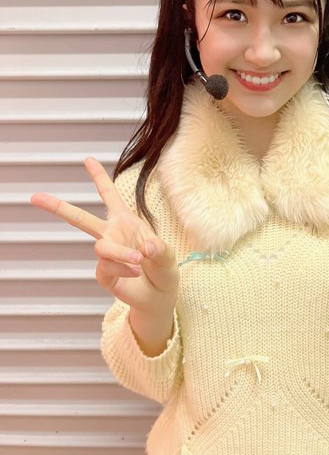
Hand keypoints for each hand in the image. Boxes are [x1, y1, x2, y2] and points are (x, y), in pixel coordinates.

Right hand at [31, 158, 178, 314]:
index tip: (87, 159)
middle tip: (35, 197)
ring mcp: (106, 255)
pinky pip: (108, 267)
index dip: (99, 178)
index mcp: (125, 221)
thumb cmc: (163, 269)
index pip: (109, 196)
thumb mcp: (167, 255)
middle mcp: (112, 234)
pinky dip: (124, 268)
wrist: (159, 295)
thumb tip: (143, 248)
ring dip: (120, 252)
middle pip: (81, 219)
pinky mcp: (104, 274)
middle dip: (58, 207)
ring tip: (138, 260)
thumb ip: (159, 249)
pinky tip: (135, 271)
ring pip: (102, 247)